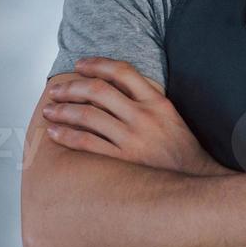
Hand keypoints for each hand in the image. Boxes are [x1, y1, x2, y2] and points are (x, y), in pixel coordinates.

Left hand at [42, 57, 226, 176]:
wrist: (195, 182)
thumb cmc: (180, 149)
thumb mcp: (171, 115)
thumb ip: (147, 98)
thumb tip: (116, 85)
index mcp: (157, 101)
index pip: (122, 71)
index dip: (97, 64)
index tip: (79, 65)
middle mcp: (144, 117)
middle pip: (99, 91)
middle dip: (72, 87)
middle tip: (55, 90)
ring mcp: (133, 140)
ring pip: (88, 116)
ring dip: (63, 110)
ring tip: (49, 110)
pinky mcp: (123, 162)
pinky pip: (88, 144)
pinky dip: (67, 136)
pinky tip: (55, 132)